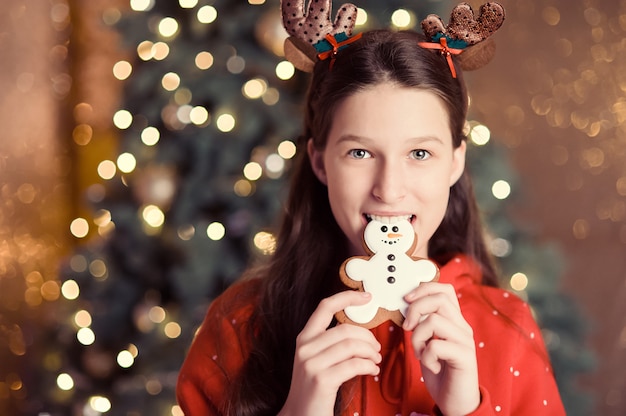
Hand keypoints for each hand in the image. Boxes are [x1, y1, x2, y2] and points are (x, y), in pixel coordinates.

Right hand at [278, 291, 381, 415]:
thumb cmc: (313, 388)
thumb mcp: (316, 358)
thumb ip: (330, 342)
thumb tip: (359, 330)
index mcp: (305, 338)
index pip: (325, 307)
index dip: (347, 297)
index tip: (366, 296)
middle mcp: (305, 347)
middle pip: (345, 329)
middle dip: (367, 337)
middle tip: (376, 348)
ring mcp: (312, 363)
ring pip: (351, 346)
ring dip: (370, 352)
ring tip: (375, 360)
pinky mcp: (322, 380)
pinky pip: (354, 365)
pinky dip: (368, 366)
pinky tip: (371, 370)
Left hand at [403, 282, 479, 415]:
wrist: (456, 403)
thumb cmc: (440, 372)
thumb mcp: (427, 343)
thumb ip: (422, 325)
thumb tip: (406, 305)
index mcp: (455, 321)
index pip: (445, 290)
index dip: (424, 288)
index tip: (406, 300)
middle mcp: (463, 327)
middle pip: (439, 299)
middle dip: (415, 309)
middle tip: (407, 327)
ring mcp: (465, 341)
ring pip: (434, 320)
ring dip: (418, 337)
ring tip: (420, 353)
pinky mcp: (465, 357)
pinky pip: (436, 345)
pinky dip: (426, 356)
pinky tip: (431, 366)